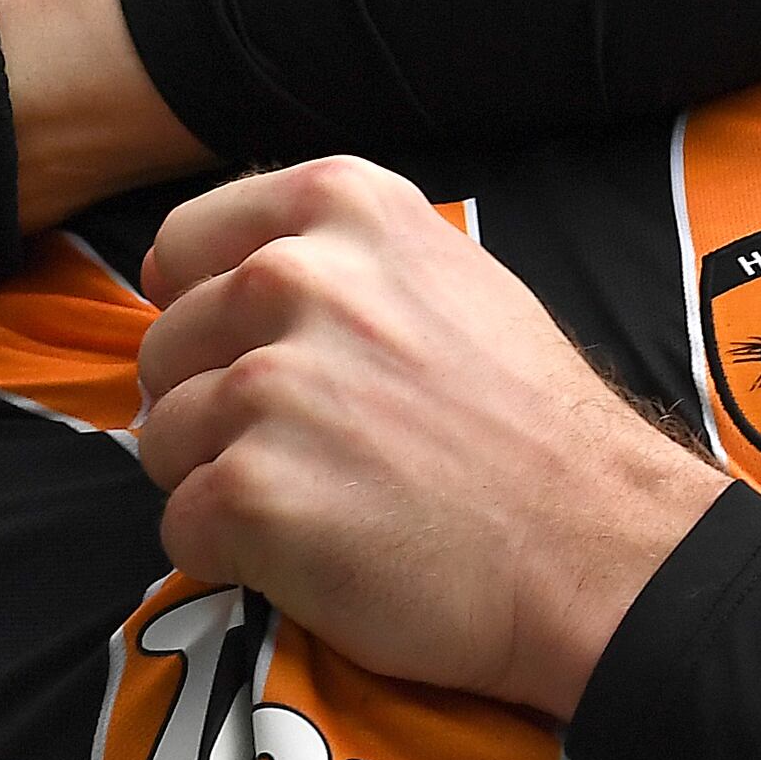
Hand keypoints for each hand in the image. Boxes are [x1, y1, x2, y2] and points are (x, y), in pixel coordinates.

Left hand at [135, 160, 725, 715]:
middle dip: (210, 407)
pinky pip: (182, 527)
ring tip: (325, 502)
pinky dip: (231, 554)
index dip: (200, 312)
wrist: (597, 546)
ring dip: (220, 482)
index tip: (243, 355)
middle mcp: (294, 277)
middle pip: (166, 349)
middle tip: (309, 452)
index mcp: (342, 205)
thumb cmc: (528, 424)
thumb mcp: (444, 275)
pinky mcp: (252, 492)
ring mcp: (269, 386)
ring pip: (164, 440)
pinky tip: (318, 553)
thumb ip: (335, 260)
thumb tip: (222, 282)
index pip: (184, 246)